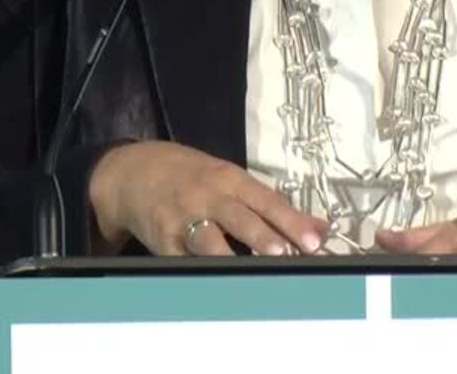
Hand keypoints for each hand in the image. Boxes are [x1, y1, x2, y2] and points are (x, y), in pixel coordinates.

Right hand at [87, 141, 328, 255]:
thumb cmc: (194, 179)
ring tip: (252, 275)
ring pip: (209, 241)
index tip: (313, 241)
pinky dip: (200, 273)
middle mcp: (208, 197)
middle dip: (263, 238)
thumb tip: (320, 229)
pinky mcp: (163, 241)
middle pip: (240, 218)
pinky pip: (183, 261)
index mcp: (231, 180)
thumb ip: (273, 207)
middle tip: (285, 254)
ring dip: (231, 258)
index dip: (291, 221)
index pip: (267, 201)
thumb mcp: (233, 182)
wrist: (136, 171)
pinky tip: (217, 285)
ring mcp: (183, 218)